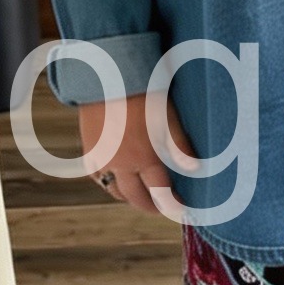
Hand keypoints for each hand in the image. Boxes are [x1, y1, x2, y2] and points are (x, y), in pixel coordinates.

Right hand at [77, 91, 191, 216]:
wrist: (107, 74)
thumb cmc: (143, 92)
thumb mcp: (167, 117)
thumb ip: (179, 145)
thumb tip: (194, 168)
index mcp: (144, 158)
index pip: (160, 193)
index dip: (171, 205)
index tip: (180, 210)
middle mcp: (120, 164)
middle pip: (134, 197)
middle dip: (150, 206)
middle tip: (161, 208)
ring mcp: (101, 158)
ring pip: (113, 189)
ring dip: (128, 196)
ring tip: (140, 195)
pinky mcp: (88, 147)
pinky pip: (96, 175)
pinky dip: (107, 182)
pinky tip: (115, 178)